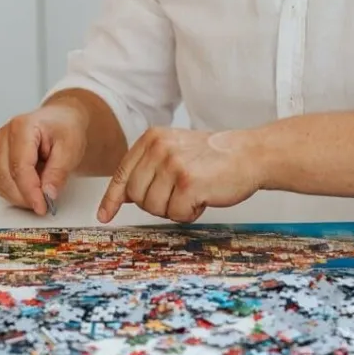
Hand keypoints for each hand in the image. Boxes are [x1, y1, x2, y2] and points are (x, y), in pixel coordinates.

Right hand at [0, 104, 87, 214]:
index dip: (30, 191)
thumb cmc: (64, 128)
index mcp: (22, 127)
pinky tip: (31, 188)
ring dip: (18, 196)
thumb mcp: (71, 148)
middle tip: (44, 205)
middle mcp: (4, 135)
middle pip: (5, 176)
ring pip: (0, 181)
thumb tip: (47, 194)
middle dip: (24, 196)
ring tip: (40, 194)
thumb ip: (58, 172)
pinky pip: (0, 181)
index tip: (42, 206)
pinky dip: (14, 191)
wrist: (60, 119)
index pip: (19, 167)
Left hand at [97, 128, 262, 223]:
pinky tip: (203, 199)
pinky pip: (176, 214)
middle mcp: (159, 148)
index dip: (112, 198)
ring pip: (154, 207)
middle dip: (154, 204)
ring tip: (192, 194)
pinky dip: (190, 214)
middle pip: (136, 195)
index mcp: (152, 138)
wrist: (249, 154)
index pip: (122, 173)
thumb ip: (148, 166)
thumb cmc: (213, 157)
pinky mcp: (188, 182)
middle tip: (177, 196)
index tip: (104, 215)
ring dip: (174, 209)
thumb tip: (123, 195)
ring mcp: (172, 164)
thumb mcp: (174, 150)